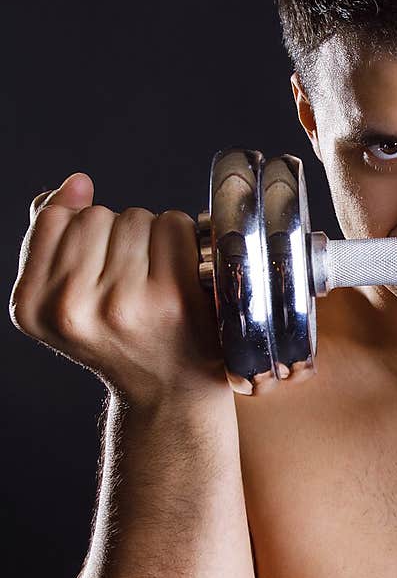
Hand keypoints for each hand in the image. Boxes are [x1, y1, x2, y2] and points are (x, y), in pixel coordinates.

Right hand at [9, 172, 227, 405]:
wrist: (171, 394)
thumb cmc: (121, 337)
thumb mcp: (64, 296)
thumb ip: (53, 234)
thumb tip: (78, 182)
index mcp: (31, 305)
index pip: (55, 217)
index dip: (84, 232)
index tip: (101, 268)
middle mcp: (69, 306)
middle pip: (97, 215)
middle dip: (118, 235)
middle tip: (133, 280)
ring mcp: (121, 302)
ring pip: (136, 217)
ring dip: (151, 237)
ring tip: (155, 281)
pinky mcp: (170, 298)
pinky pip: (173, 225)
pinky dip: (183, 240)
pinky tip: (182, 276)